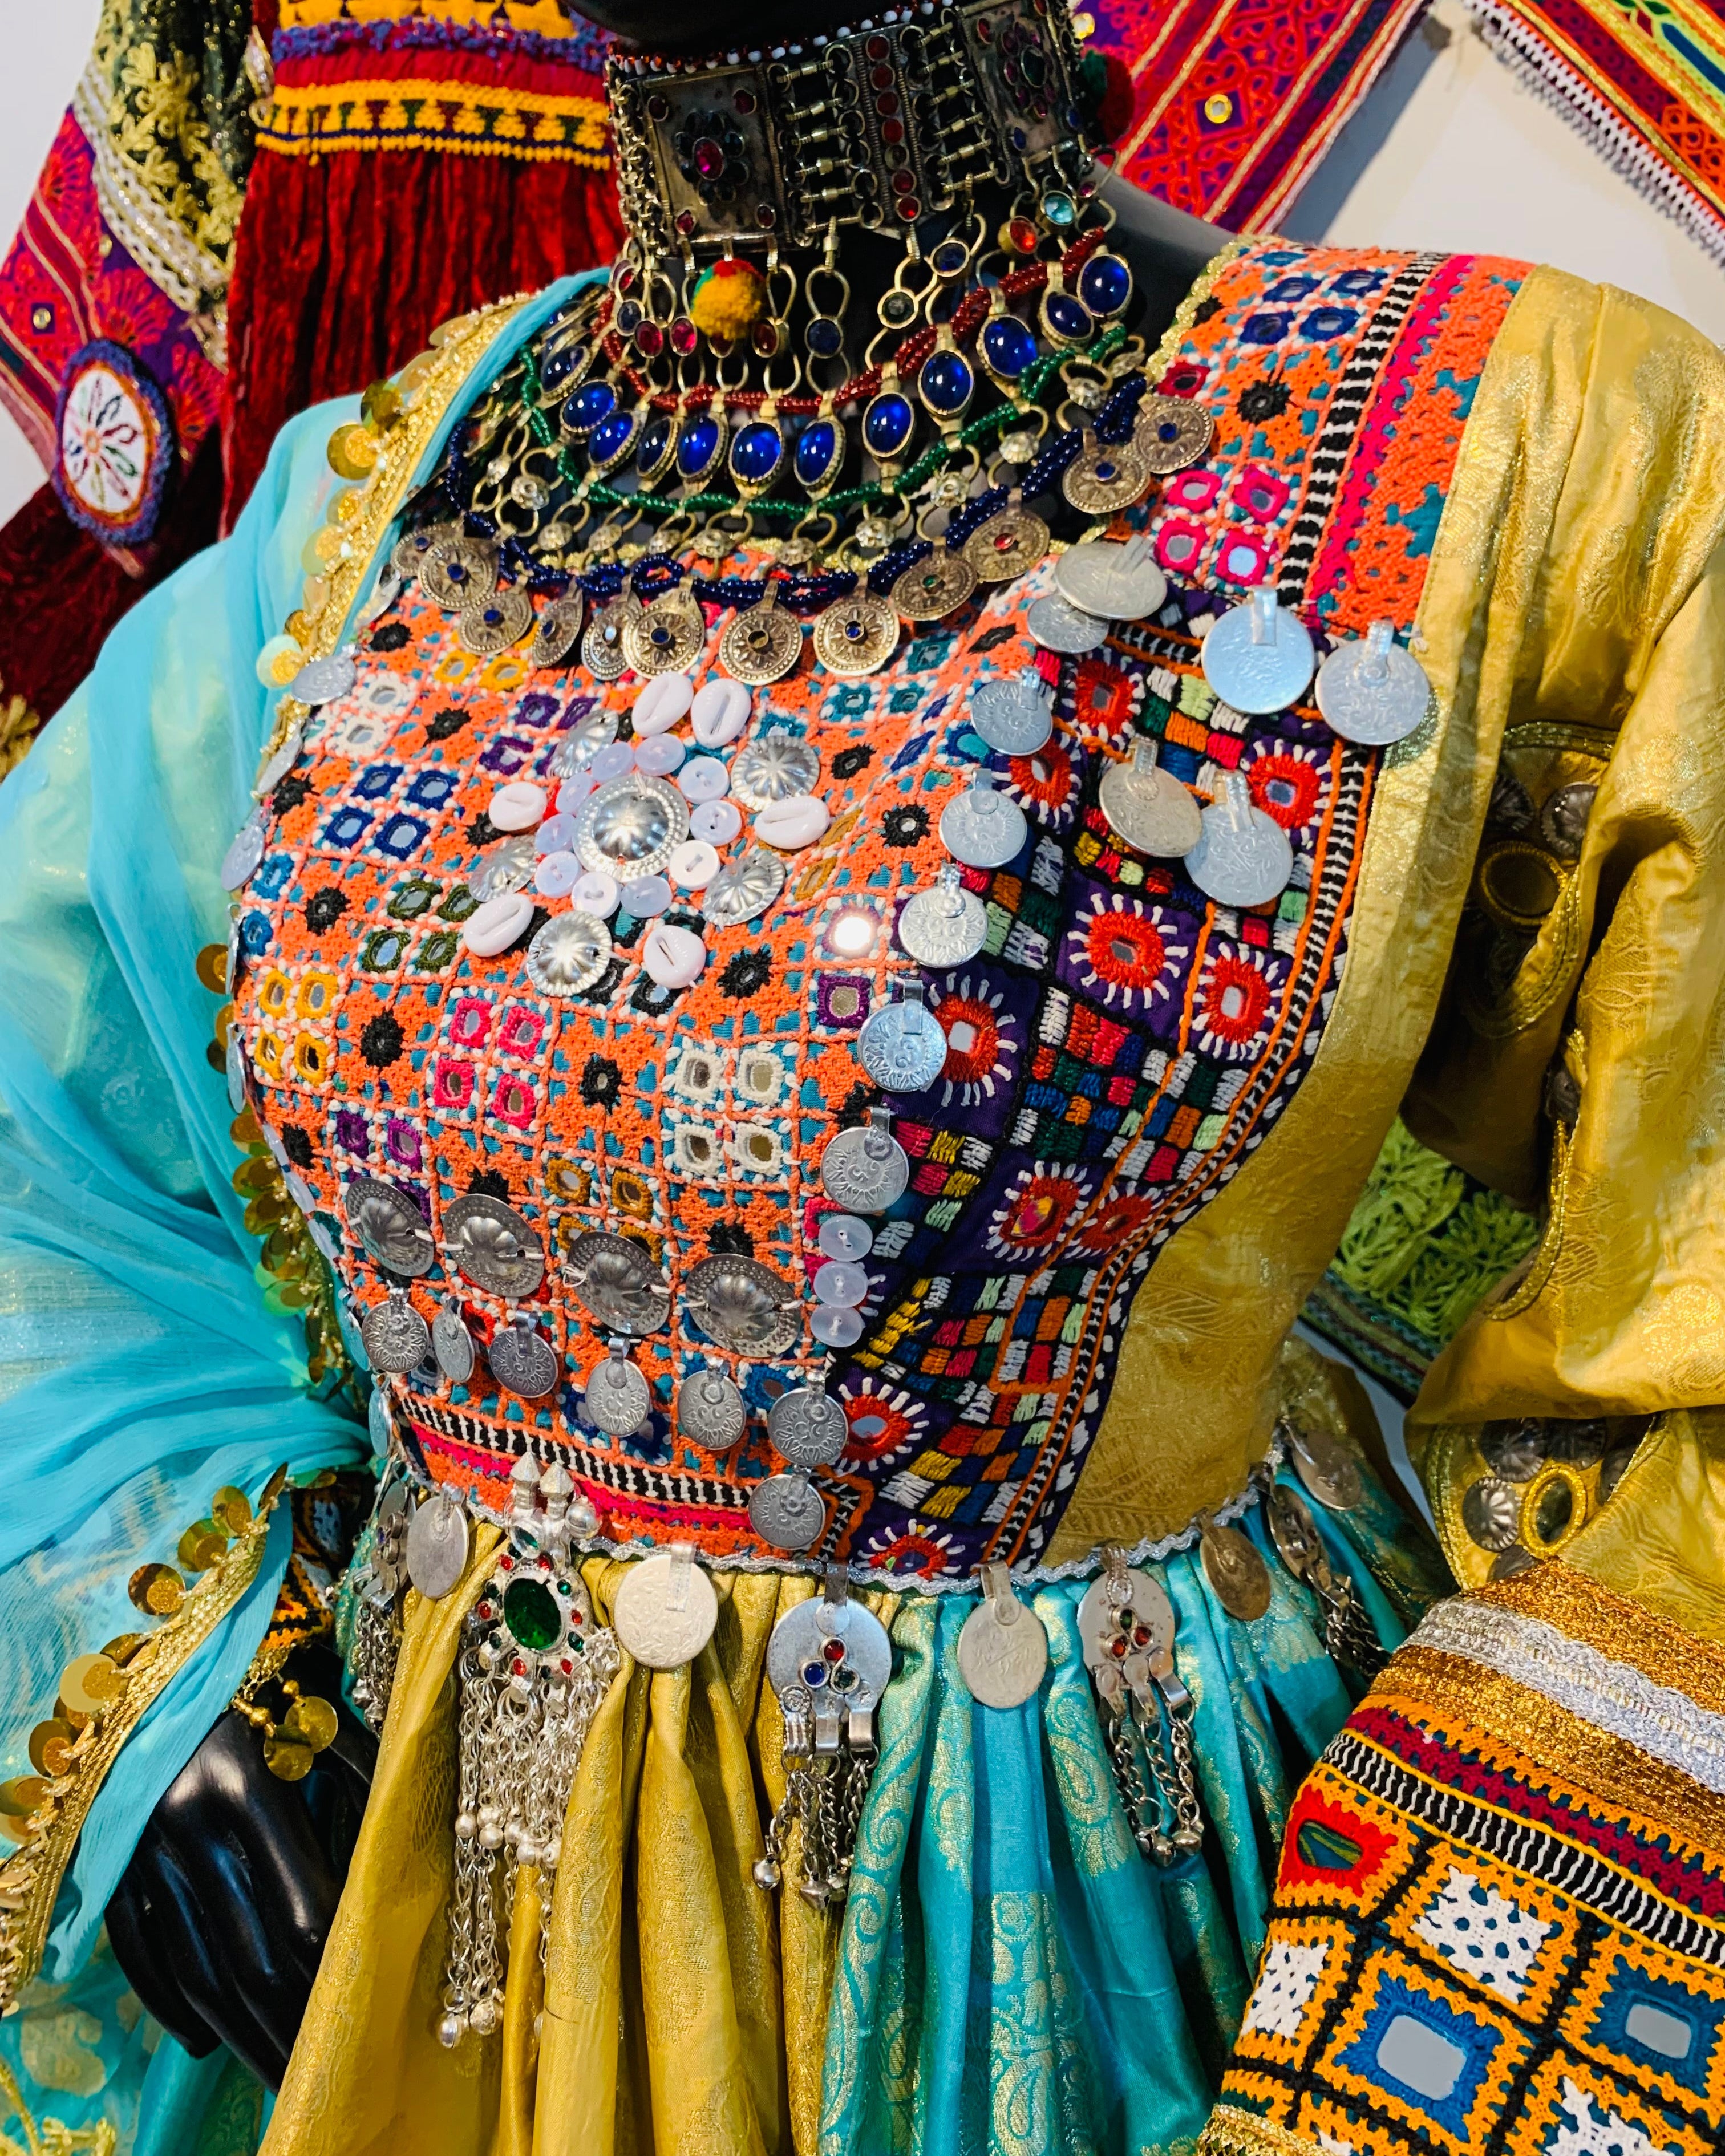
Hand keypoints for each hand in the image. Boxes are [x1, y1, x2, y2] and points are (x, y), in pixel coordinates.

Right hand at [105, 1644, 375, 2088]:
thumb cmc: (256, 1664)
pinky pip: (139, 1951)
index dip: (334, 1967)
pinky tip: (203, 2040)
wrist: (152, 1644)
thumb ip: (362, 1767)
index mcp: (249, 1789)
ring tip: (274, 2080)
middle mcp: (189, 1829)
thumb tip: (417, 1822)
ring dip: (236, 2035)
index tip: (366, 2011)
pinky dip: (170, 2002)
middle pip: (248, 1958)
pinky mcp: (112, 1864)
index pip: (300, 1910)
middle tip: (324, 2077)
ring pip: (194, 1968)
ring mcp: (143, 1852)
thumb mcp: (313, 1706)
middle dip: (290, 2024)